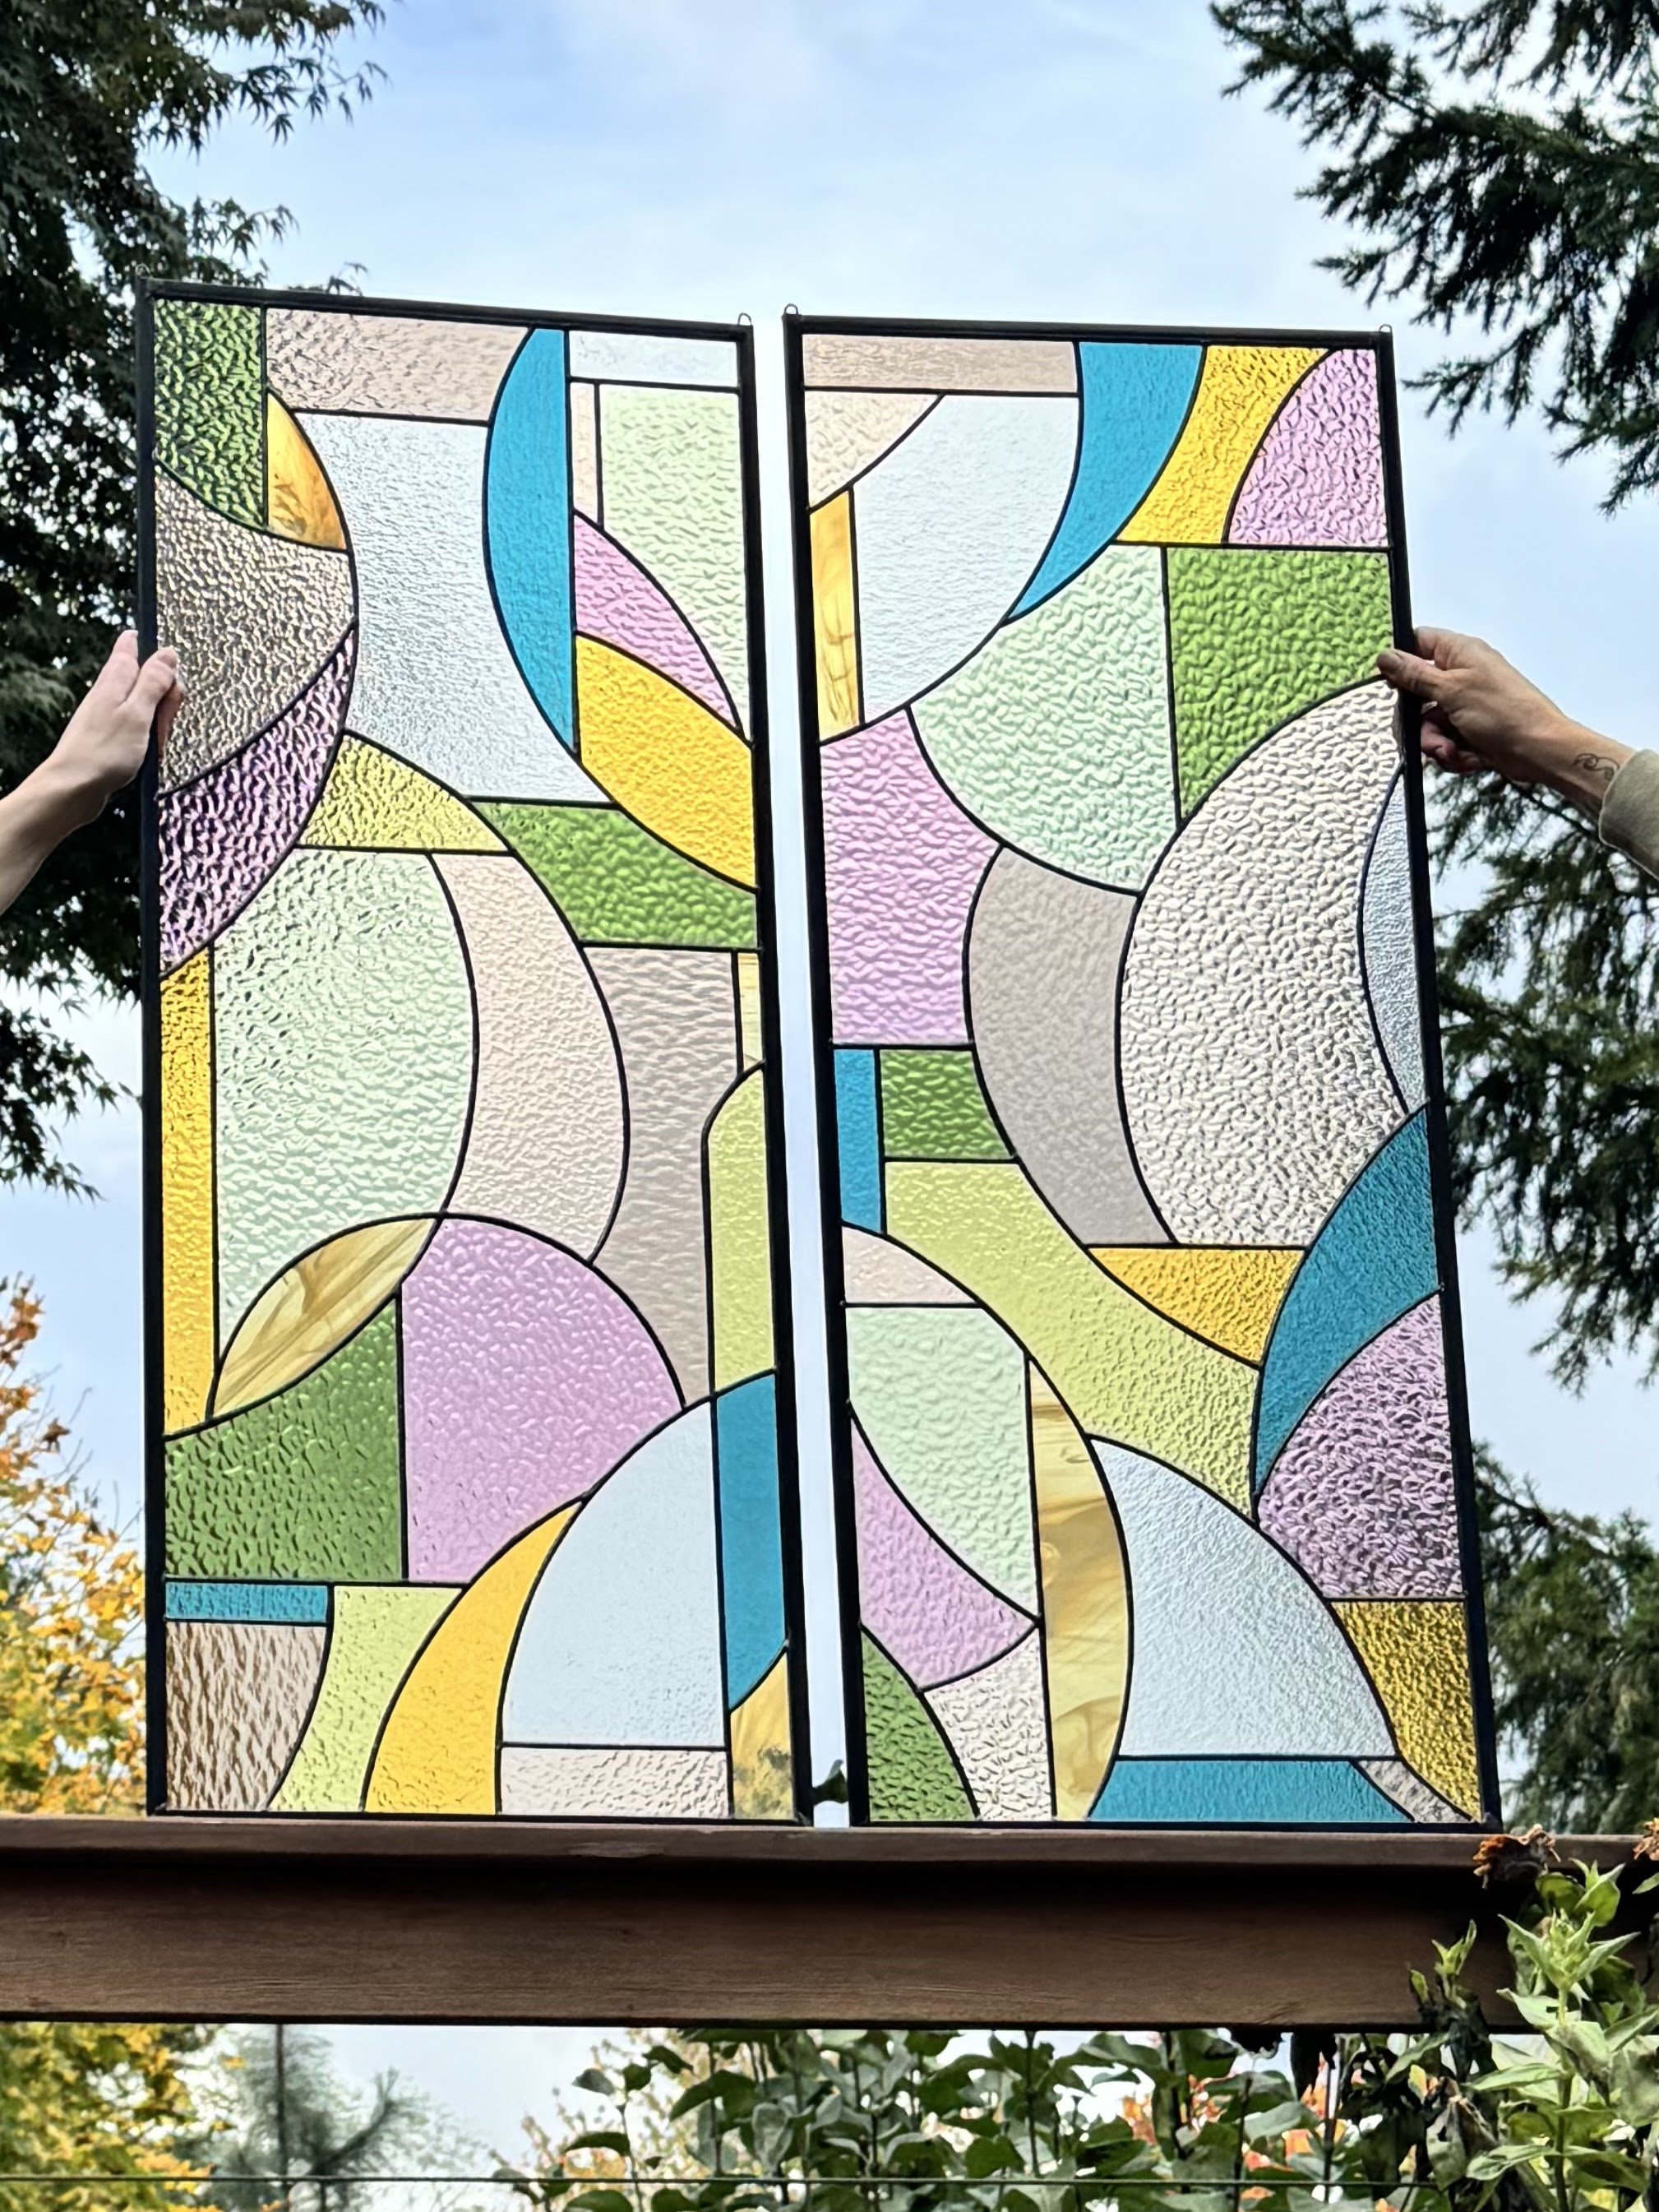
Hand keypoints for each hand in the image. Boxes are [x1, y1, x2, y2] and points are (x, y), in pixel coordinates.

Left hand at [0, 631, 182, 917]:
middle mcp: (109, 692)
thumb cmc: (103, 752)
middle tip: (164, 719)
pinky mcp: (111, 737)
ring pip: (145, 705)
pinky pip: (140, 728)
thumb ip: (154, 682)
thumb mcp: (138, 712)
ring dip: (159, 722)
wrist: (74, 788)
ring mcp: (110, 714)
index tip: (171, 666)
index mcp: (115, 679)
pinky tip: (151, 752)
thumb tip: (168, 654)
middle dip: (166, 696)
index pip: (132, 646)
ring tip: (156, 742)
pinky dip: (150, 737)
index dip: (155, 650)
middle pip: (146, 678)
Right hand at [1377, 627, 1630, 818]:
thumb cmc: (1507, 714)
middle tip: (1425, 733)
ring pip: (1427, 723)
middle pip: (1415, 693)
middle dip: (1417, 721)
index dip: (1400, 663)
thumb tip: (1387, 657)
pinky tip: (1467, 756)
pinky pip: (1443, 740)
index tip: (1392, 685)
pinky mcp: (1469, 730)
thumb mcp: (1452, 691)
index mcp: (1460, 653)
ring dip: (1434, 742)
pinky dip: (1451, 753)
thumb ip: (1414, 674)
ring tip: (1452, 750)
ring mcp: (1464, 704)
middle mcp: (1461, 676)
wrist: (1538, 751)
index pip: (1418, 643)